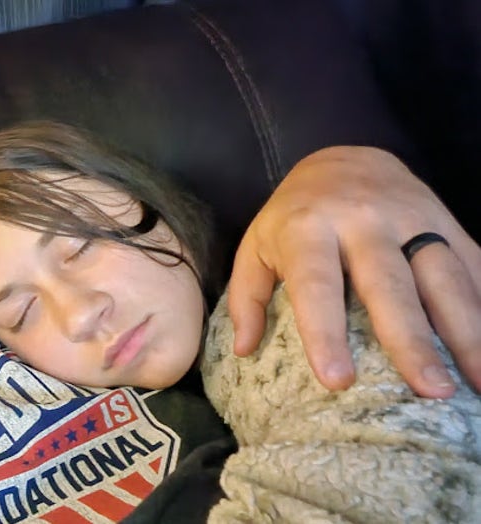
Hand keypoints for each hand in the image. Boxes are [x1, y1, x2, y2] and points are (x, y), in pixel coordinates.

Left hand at [227, 145, 480, 397]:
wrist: (344, 155)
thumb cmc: (293, 216)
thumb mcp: (255, 246)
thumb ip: (247, 297)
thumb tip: (244, 350)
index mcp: (307, 229)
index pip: (316, 285)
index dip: (325, 333)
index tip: (337, 381)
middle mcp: (362, 220)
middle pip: (390, 285)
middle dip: (411, 340)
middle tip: (430, 391)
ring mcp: (411, 217)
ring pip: (444, 276)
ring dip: (467, 330)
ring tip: (477, 380)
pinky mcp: (446, 220)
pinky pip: (472, 263)